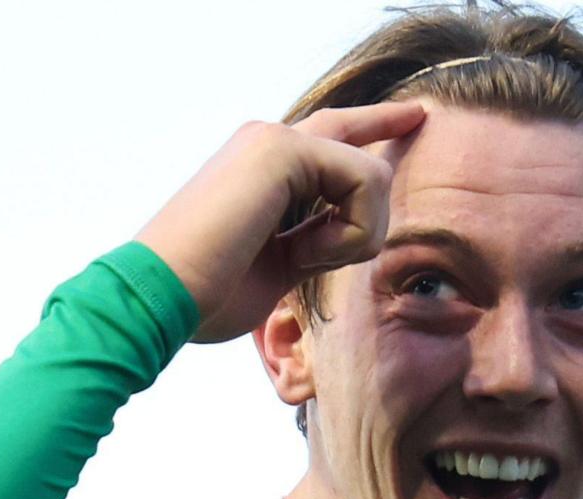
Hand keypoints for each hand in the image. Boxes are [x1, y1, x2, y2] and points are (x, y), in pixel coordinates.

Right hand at [134, 104, 426, 340]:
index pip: (330, 138)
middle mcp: (266, 143)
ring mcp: (274, 139)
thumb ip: (311, 243)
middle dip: (389, 125)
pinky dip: (348, 233)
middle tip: (423, 116)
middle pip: (355, 135)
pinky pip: (363, 182)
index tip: (409, 118)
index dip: (371, 128)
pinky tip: (305, 254)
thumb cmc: (204, 298)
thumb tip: (344, 241)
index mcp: (259, 169)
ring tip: (304, 259)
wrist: (160, 297)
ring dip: (355, 235)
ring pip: (371, 174)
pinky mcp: (283, 148)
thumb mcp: (275, 268)